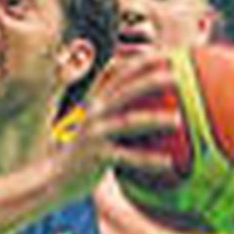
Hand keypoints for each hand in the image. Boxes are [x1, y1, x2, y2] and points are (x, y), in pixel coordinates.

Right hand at [54, 54, 181, 198]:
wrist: (54, 180)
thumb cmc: (83, 151)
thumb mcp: (93, 123)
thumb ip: (112, 107)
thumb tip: (144, 95)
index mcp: (96, 103)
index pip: (119, 74)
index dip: (142, 62)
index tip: (168, 54)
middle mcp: (95, 114)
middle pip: (126, 92)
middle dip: (151, 81)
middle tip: (179, 77)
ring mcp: (95, 135)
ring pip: (128, 122)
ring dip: (154, 120)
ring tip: (178, 120)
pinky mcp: (97, 157)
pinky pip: (128, 158)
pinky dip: (149, 160)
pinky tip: (169, 162)